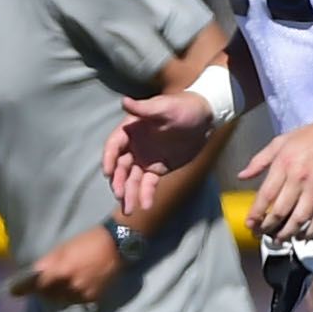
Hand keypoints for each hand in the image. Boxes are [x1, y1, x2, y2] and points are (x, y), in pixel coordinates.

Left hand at [5, 225, 129, 307]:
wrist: (115, 246)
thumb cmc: (85, 243)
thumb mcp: (61, 249)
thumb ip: (47, 264)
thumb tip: (33, 276)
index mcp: (59, 269)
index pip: (35, 285)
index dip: (23, 289)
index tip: (13, 292)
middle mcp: (69, 284)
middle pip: (47, 295)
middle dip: (43, 290)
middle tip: (44, 284)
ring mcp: (82, 293)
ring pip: (62, 300)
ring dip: (58, 294)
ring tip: (64, 283)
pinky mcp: (93, 298)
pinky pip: (76, 301)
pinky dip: (73, 295)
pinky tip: (78, 285)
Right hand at [103, 90, 217, 211]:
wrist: (204, 118)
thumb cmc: (182, 107)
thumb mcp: (164, 107)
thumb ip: (144, 109)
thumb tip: (125, 101)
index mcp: (131, 129)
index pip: (114, 146)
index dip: (109, 158)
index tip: (107, 172)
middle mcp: (134, 146)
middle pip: (121, 167)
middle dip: (119, 182)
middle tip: (120, 195)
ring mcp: (145, 159)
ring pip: (132, 179)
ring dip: (129, 194)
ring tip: (129, 210)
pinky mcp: (158, 169)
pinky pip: (148, 184)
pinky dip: (146, 194)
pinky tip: (145, 206)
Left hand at [240, 115, 312, 244]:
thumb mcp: (281, 141)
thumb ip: (259, 160)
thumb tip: (242, 176)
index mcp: (284, 165)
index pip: (265, 195)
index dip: (256, 213)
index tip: (250, 224)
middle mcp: (299, 179)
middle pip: (280, 211)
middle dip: (268, 227)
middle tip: (262, 234)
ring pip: (299, 219)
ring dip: (288, 233)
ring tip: (280, 239)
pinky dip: (311, 232)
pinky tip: (303, 236)